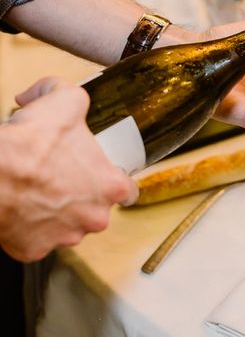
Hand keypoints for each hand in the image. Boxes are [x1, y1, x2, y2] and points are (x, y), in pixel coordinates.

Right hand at [0, 77, 137, 261]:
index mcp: (110, 188)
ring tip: (37, 191)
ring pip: (66, 226)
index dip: (114, 181)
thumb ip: (72, 93)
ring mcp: (64, 237)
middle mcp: (93, 218)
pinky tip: (21, 208)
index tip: (100, 175)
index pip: (128, 191)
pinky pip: (35, 240)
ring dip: (55, 212)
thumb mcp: (65, 102)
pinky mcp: (33, 250)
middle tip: (59, 178)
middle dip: (80, 196)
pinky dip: (28, 227)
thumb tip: (52, 90)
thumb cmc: (30, 146)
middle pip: (95, 209)